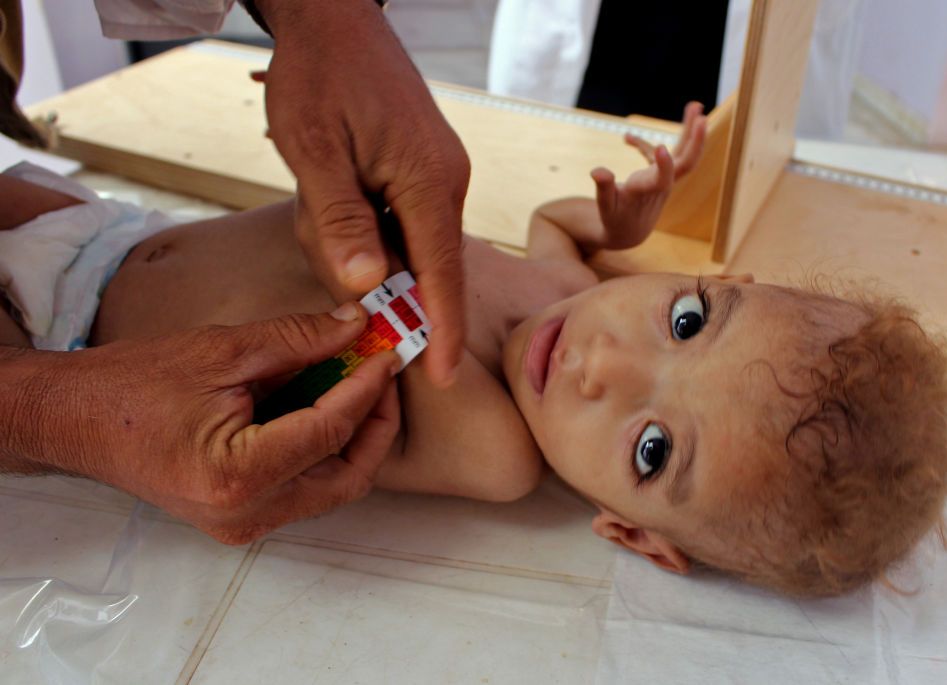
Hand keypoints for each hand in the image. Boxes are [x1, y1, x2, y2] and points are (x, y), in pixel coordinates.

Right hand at [16, 306, 399, 543]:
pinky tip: (328, 406)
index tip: (387, 353)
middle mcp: (246, 513)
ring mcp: (244, 524)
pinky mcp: (241, 518)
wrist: (77, 420)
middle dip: (376, 424)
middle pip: (347, 476)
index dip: (368, 388)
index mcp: (238, 475)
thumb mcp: (223, 349)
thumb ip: (298, 339)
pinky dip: (326, 450)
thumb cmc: (135, 384)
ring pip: (331, 488)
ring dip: (355, 438)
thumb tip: (356, 326)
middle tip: (383, 376)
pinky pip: (305, 489)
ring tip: (360, 386)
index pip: (331, 431)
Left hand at [255, 0, 468, 387]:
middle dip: (365, 263)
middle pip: (416, 261)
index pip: (442, 272)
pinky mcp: (422, 170)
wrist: (333, 19)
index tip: (442, 377)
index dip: (442, 329)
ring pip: (401, 241)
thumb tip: (369, 287)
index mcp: (428, 181)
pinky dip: (361, 219)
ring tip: (318, 184)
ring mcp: (437, 175)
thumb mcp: (314, 150)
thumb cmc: (321, 76)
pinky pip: (397, 218)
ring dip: (353, 233)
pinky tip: (332, 185)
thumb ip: (340, 222)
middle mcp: (445, 182)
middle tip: (316, 211)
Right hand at [590, 101, 706, 248]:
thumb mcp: (605, 207)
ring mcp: (663, 178)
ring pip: (682, 153)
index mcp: (646, 192)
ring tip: (695, 105)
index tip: (660, 146)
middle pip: (685, 162)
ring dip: (689, 130)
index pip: (661, 179)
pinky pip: (658, 154)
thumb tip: (597, 171)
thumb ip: (604, 188)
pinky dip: (644, 145)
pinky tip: (627, 138)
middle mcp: (660, 184)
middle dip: (695, 140)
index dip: (663, 165)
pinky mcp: (658, 175)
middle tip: (701, 115)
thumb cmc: (615, 219)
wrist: (629, 233)